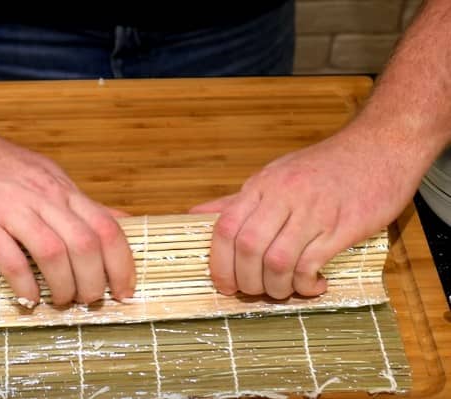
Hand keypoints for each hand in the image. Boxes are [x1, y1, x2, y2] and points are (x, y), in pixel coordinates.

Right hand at [0, 121, 134, 305]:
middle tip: (89, 301)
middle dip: (94, 282)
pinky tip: (27, 298)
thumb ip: (80, 203)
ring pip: (54, 253)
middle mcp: (43, 197)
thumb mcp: (46, 175)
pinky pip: (10, 259)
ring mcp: (11, 208)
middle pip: (86, 244)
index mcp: (61, 188)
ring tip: (60, 301)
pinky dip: (24, 285)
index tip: (125, 291)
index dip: (122, 264)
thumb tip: (121, 220)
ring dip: (63, 286)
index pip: (107, 227)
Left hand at [190, 127, 417, 298]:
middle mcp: (283, 196)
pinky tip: (312, 285)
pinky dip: (305, 284)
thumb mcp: (273, 176)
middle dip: (246, 280)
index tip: (224, 284)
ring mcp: (314, 211)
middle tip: (254, 291)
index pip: (225, 227)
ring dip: (275, 287)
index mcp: (261, 185)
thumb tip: (194, 216)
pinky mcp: (343, 227)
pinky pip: (311, 264)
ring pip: (277, 261)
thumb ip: (234, 201)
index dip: (219, 263)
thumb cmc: (323, 167)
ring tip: (283, 290)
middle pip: (248, 248)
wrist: (380, 148)